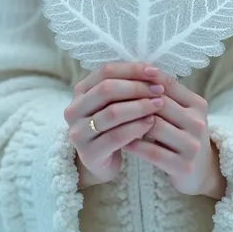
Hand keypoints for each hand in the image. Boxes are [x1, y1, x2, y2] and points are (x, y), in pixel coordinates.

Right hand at [64, 62, 164, 187]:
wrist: (102, 162)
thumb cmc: (112, 126)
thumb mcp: (115, 102)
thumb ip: (127, 85)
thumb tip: (152, 71)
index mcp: (80, 91)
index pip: (105, 71)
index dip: (131, 69)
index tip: (155, 72)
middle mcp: (74, 109)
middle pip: (107, 89)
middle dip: (137, 87)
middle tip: (159, 90)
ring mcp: (79, 132)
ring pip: (113, 113)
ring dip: (140, 106)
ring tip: (158, 104)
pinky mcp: (89, 153)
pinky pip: (116, 136)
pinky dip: (137, 127)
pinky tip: (151, 123)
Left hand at [123, 76, 225, 198]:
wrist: (200, 171)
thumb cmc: (183, 134)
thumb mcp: (180, 112)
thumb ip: (165, 94)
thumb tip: (138, 69)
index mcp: (197, 104)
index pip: (167, 84)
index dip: (144, 79)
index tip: (121, 79)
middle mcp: (197, 122)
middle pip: (159, 104)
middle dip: (134, 101)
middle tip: (111, 100)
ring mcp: (192, 145)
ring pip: (154, 126)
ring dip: (131, 123)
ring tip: (113, 120)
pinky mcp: (183, 165)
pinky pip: (152, 151)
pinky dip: (134, 145)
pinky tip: (122, 142)